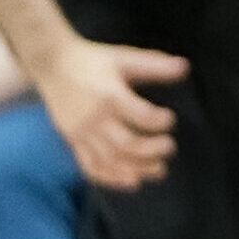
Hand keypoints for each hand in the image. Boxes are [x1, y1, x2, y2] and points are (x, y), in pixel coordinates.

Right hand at [40, 39, 187, 189]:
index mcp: (109, 96)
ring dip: (137, 169)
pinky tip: (132, 181)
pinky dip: (111, 178)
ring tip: (160, 170)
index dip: (159, 122)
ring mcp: (81, 133)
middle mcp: (94, 118)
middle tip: (170, 148)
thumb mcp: (124, 57)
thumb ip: (154, 65)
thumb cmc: (93, 60)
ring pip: (110, 160)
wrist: (52, 64)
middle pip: (126, 144)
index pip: (140, 116)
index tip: (170, 119)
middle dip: (152, 151)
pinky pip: (90, 166)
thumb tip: (186, 67)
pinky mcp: (72, 141)